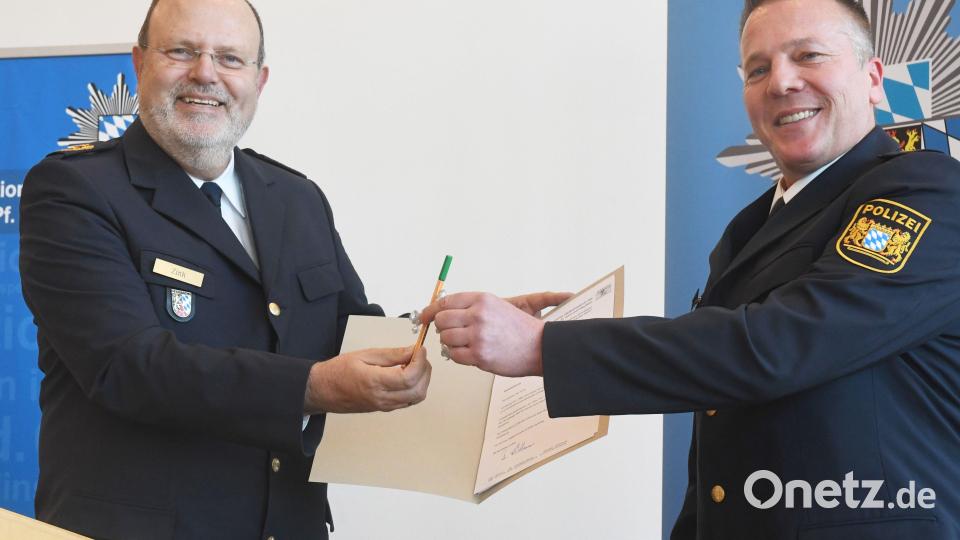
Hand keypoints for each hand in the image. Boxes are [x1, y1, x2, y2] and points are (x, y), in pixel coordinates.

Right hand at [303, 346, 430, 413]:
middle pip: (418, 390)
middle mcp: (382, 398)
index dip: (420, 362)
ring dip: (422, 380)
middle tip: (419, 356)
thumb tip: (413, 351)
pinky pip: (408, 401)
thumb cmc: (338, 371)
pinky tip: (407, 374)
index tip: (420, 349)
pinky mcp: (385, 408)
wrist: (323, 390)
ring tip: (413, 364)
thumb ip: (392, 354)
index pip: (409, 377)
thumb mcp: (365, 355)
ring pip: (416, 398)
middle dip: (425, 371)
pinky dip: (415, 387)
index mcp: (375, 382)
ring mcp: (384, 406)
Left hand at [419, 291, 569, 376]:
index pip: (445, 302)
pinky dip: (457, 355)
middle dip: (442, 328)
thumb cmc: (520, 329)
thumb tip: (442, 310)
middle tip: (450, 332)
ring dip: (450, 343)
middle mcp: (478, 315)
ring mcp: (478, 336)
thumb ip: (471, 306)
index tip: (424, 317)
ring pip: (445, 338)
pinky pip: (454, 355)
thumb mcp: (497, 306)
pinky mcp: (479, 355)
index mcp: (482, 299)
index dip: (431, 310)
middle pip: (441, 320)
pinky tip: (469, 353)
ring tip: (465, 343)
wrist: (541, 347)